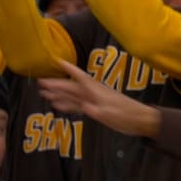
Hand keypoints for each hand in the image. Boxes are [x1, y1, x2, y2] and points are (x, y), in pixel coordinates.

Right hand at [37, 59, 160, 137]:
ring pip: (72, 95)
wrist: (140, 120)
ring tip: (44, 93)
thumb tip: (85, 108)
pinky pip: (77, 105)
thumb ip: (98, 112)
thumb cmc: (127, 116)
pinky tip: (57, 105)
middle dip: (56, 83)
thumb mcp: (113, 115)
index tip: (56, 60)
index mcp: (96, 91)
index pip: (79, 76)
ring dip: (59, 94)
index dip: (68, 68)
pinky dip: (66, 104)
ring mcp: (93, 100)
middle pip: (71, 86)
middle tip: (41, 82)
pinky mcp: (95, 108)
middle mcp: (92, 93)